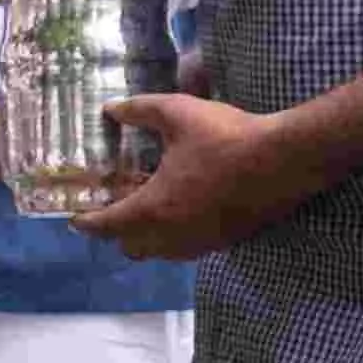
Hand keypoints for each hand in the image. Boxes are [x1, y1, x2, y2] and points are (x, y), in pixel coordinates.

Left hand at [73, 94, 318, 261]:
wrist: (287, 160)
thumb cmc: (227, 136)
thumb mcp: (178, 112)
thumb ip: (140, 111)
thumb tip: (111, 109)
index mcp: (153, 208)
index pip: (107, 226)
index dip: (87, 223)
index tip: (75, 218)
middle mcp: (173, 234)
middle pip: (131, 247)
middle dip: (116, 233)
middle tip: (113, 209)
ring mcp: (202, 242)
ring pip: (161, 253)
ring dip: (147, 237)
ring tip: (147, 210)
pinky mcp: (226, 242)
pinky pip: (188, 249)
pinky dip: (176, 237)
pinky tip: (183, 211)